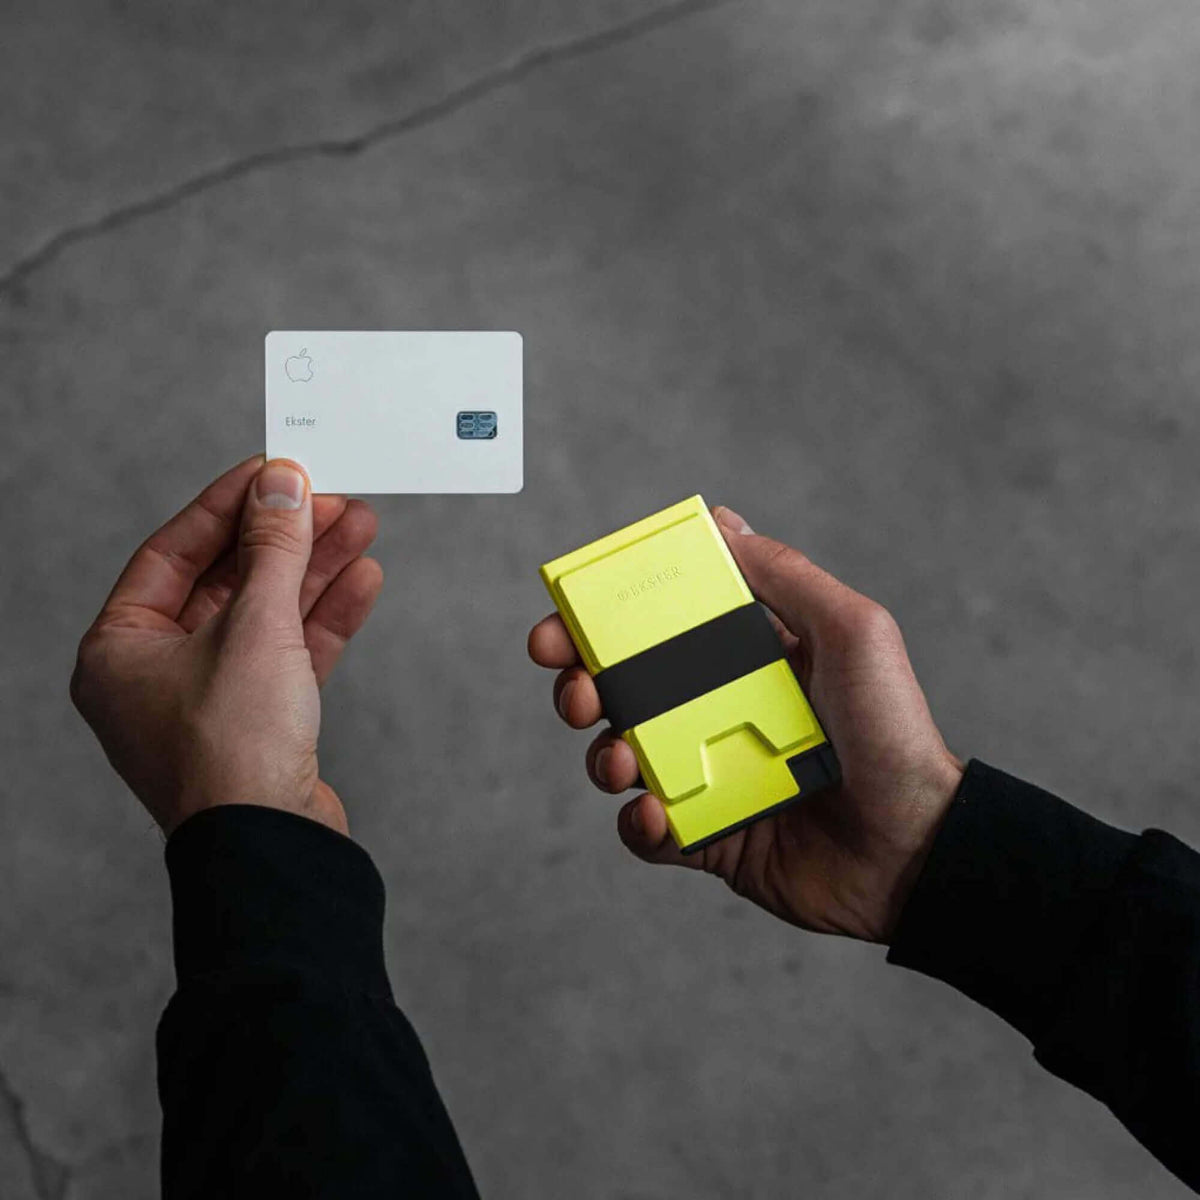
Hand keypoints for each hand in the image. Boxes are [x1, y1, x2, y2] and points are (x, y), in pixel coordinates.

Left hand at [70, 456, 383, 836]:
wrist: (271, 845)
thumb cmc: (234, 750)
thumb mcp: (255, 626)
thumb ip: (273, 550)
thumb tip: (283, 487)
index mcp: (121, 649)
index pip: (173, 552)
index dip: (226, 505)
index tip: (271, 472)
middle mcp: (159, 672)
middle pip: (227, 581)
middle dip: (285, 539)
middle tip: (332, 498)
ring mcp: (212, 699)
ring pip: (267, 615)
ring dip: (314, 571)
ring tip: (361, 527)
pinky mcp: (260, 721)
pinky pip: (291, 653)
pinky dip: (325, 618)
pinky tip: (361, 581)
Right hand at [528, 505, 963, 942]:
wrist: (916, 847)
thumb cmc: (893, 732)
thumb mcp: (853, 632)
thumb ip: (787, 576)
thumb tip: (722, 524)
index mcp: (743, 659)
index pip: (657, 629)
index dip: (602, 622)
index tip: (566, 620)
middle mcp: (717, 712)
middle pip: (622, 691)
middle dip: (582, 685)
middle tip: (580, 690)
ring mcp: (709, 776)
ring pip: (621, 758)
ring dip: (602, 756)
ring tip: (620, 761)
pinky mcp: (710, 837)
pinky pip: (649, 832)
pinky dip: (638, 826)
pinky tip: (655, 817)